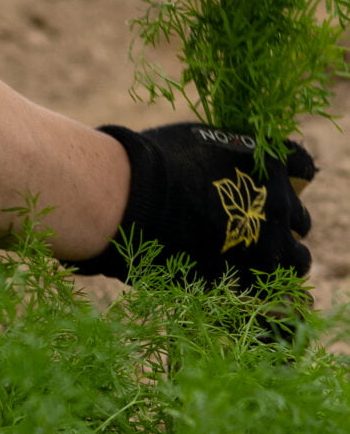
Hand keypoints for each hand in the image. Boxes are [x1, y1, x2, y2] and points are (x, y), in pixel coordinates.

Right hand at [68, 123, 314, 289]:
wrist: (131, 198)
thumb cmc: (154, 162)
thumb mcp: (200, 140)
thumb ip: (226, 154)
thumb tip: (224, 162)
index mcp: (270, 164)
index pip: (302, 168)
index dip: (287, 180)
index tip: (270, 188)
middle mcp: (278, 203)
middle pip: (300, 219)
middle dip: (280, 225)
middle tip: (255, 231)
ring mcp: (267, 244)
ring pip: (298, 260)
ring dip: (282, 260)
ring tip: (256, 266)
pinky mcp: (248, 278)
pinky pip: (272, 293)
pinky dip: (262, 291)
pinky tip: (240, 287)